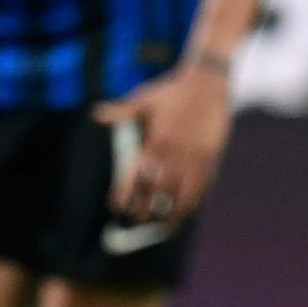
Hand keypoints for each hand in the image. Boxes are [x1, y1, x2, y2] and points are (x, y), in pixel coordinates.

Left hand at [98, 58, 233, 225]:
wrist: (207, 82)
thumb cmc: (172, 91)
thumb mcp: (144, 99)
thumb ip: (121, 112)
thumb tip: (97, 115)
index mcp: (153, 141)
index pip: (135, 177)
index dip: (125, 195)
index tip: (118, 207)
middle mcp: (172, 153)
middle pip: (156, 193)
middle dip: (145, 211)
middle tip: (137, 222)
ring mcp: (193, 158)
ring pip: (180, 196)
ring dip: (170, 214)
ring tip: (162, 225)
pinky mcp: (210, 159)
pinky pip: (201, 188)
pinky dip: (192, 204)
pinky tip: (185, 212)